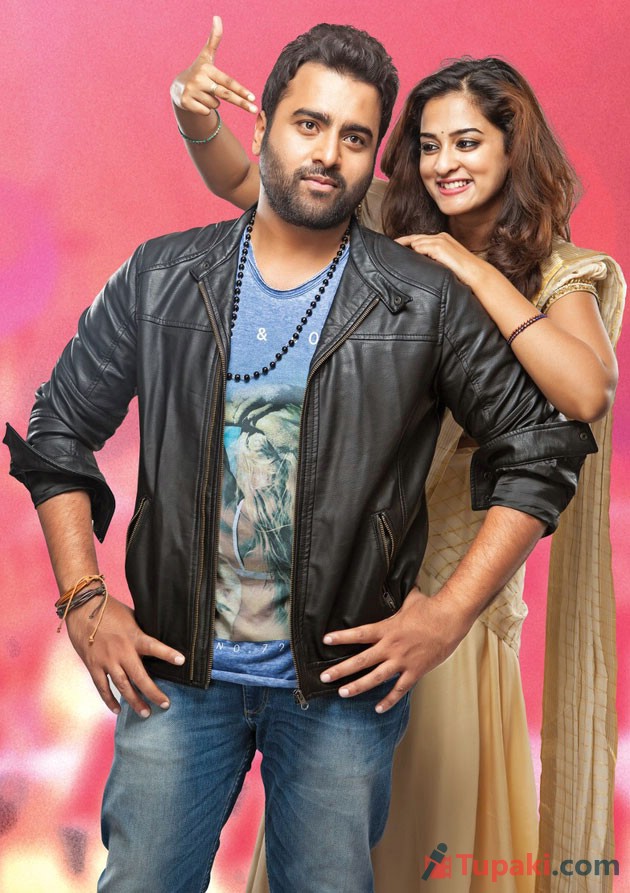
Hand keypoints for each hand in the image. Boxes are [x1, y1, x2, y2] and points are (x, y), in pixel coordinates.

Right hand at [65, 595, 185, 717]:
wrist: (82, 608)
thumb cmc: (110, 611)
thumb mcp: (131, 618)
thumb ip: (141, 633)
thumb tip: (154, 645)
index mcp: (133, 636)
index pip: (154, 646)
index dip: (168, 653)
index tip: (182, 661)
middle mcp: (121, 651)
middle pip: (139, 676)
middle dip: (153, 692)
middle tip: (165, 705)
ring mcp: (106, 660)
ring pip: (122, 686)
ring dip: (134, 701)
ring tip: (145, 713)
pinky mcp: (93, 666)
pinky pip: (102, 687)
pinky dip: (109, 700)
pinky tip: (117, 710)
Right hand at [170, 16, 257, 116]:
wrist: (177, 87)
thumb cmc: (199, 71)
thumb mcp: (206, 56)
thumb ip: (214, 39)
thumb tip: (217, 17)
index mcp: (207, 69)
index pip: (228, 81)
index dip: (240, 90)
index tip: (252, 97)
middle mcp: (199, 79)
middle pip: (225, 94)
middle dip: (241, 103)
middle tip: (254, 109)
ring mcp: (192, 91)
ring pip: (215, 105)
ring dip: (213, 103)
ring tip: (204, 94)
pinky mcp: (186, 102)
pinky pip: (206, 112)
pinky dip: (205, 109)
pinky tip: (198, 101)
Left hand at [319, 587, 473, 712]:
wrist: (450, 620)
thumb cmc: (431, 608)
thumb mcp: (410, 599)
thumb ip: (400, 597)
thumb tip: (399, 581)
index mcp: (387, 629)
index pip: (359, 634)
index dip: (341, 637)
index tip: (326, 640)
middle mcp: (391, 646)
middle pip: (361, 660)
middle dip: (341, 669)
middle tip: (324, 677)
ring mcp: (402, 661)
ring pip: (375, 678)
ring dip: (358, 686)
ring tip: (343, 693)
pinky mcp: (415, 671)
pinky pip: (399, 690)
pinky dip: (388, 700)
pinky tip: (378, 708)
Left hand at [395, 231, 487, 289]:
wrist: (475, 274)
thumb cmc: (462, 272)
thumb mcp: (445, 263)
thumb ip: (433, 259)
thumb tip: (418, 264)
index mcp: (442, 239)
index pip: (419, 239)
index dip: (405, 242)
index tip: (394, 246)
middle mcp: (440, 237)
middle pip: (414, 238)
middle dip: (400, 242)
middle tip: (386, 246)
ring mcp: (439, 241)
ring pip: (415, 242)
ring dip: (404, 248)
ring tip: (391, 253)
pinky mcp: (438, 247)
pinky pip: (419, 248)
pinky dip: (412, 251)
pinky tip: (403, 256)